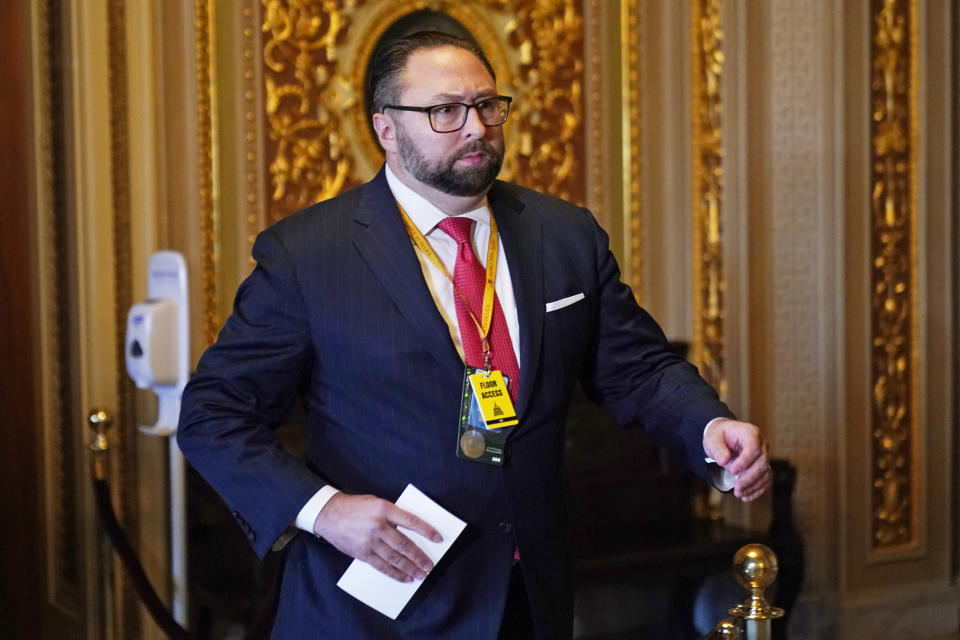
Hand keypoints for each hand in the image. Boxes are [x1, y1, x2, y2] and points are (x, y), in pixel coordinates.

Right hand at [312, 492, 441, 582]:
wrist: (329, 514)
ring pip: (395, 558)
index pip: (411, 521)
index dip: (426, 531)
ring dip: (410, 568)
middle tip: (430, 566)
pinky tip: (404, 578)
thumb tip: (411, 530)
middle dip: (419, 557)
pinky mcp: (362, 553)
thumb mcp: (376, 502)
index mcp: (384, 509)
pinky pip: (382, 566)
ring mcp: (370, 541)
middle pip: (404, 544)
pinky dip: (395, 573)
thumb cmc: (355, 507)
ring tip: (421, 574)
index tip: (438, 539)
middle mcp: (378, 525)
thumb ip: (392, 515)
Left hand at [702, 418, 771, 501]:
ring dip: (753, 486)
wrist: (724, 437)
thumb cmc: (719, 436)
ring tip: (738, 493)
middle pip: (762, 462)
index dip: (745, 461)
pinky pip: (765, 479)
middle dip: (749, 477)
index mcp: (750, 433)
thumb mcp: (712, 439)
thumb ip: (717, 449)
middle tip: (737, 488)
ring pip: (765, 473)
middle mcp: (761, 444)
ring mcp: (764, 455)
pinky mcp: (763, 466)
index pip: (753, 448)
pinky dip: (757, 489)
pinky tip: (746, 496)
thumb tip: (724, 461)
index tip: (733, 471)